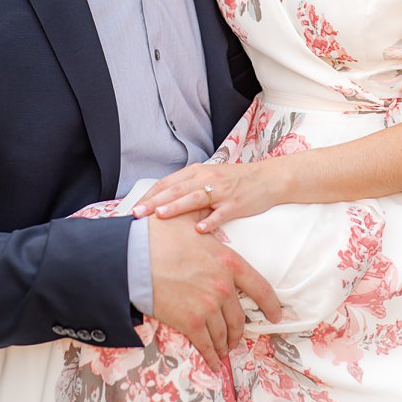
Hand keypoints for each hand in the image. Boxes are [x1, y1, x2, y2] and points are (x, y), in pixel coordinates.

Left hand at [134, 160, 281, 233]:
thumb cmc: (237, 180)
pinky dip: (210, 221)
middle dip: (154, 202)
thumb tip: (162, 200)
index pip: (168, 182)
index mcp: (198, 172)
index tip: (133, 207)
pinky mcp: (237, 204)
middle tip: (136, 214)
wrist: (268, 178)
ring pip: (195, 198)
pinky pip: (221, 213)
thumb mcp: (210, 176)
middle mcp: (208, 178)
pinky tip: (199, 230)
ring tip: (159, 216)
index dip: (150, 195)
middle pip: (177, 190)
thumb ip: (189, 185)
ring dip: (176, 207)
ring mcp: (223, 191)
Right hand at [147, 212, 281, 364]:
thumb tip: (207, 200)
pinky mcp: (190, 322)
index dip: (271, 305)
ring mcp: (208, 306)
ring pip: (224, 333)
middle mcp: (224, 287)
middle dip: (240, 331)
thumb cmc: (159, 235)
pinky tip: (214, 362)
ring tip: (225, 349)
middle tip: (238, 337)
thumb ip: (205, 214)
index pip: (260, 287)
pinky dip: (211, 355)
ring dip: (226, 344)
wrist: (133, 258)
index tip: (275, 315)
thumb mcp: (189, 218)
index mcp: (229, 262)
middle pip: (240, 317)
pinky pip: (206, 344)